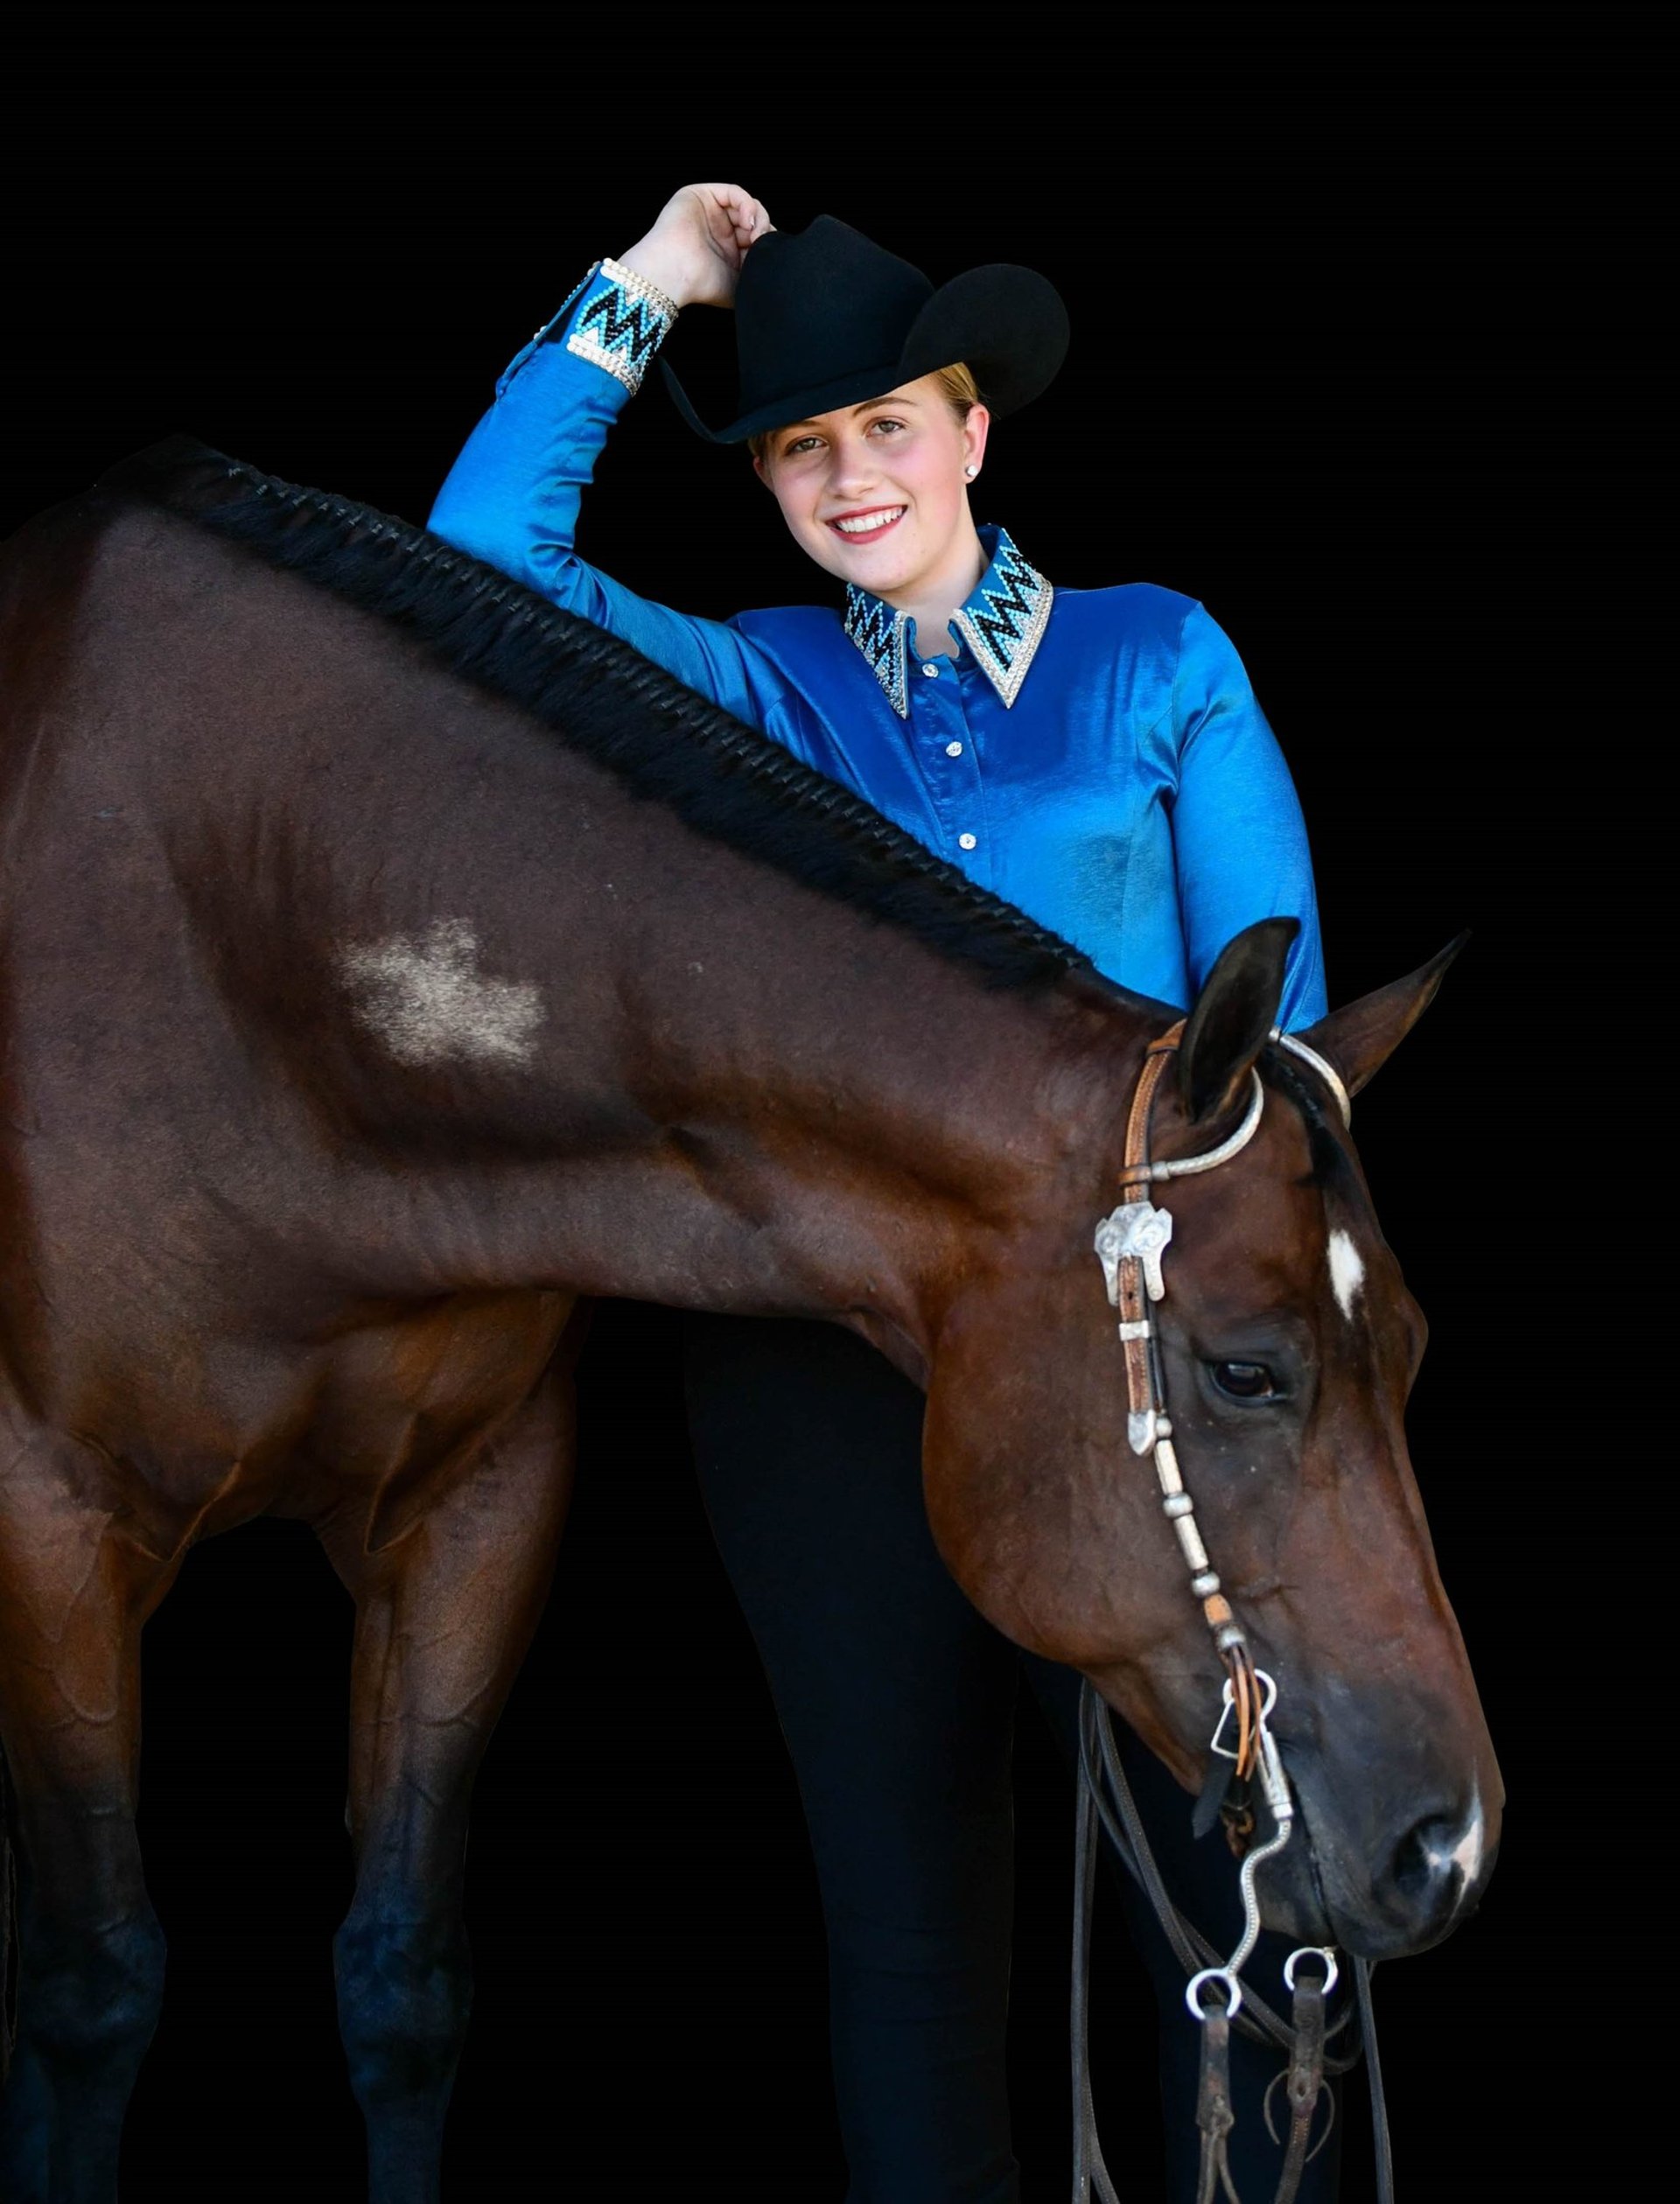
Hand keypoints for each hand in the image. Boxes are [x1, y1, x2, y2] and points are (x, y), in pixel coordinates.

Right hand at [617, 183, 773, 310]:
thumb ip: (758, 271)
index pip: (757, 238)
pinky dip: (747, 205)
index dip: (768, 243)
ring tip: (757, 237)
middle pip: (754, 220)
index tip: (773, 257)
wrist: (675, 275)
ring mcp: (712, 212)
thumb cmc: (702, 285)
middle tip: (765, 247)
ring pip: (747, 205)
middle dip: (765, 231)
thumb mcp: (741, 284)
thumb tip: (779, 262)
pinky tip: (749, 223)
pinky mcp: (702, 195)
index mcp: (728, 251)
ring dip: (758, 218)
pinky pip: (735, 192)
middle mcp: (720, 230)